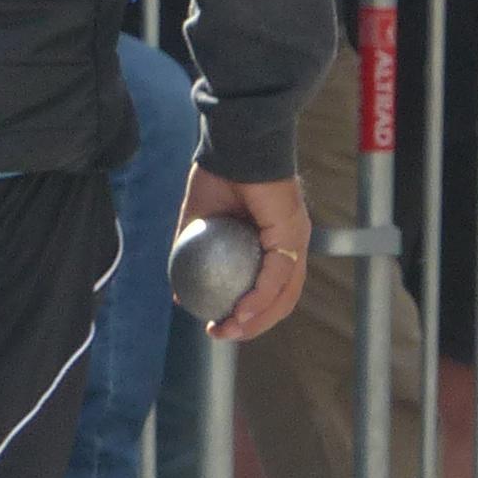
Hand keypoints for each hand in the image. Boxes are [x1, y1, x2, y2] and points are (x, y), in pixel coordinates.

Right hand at [179, 169, 310, 344]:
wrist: (232, 145)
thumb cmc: (218, 176)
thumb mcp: (198, 224)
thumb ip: (190, 257)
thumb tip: (181, 295)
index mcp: (273, 242)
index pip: (269, 290)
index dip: (246, 315)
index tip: (215, 325)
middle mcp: (291, 244)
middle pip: (282, 300)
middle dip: (252, 326)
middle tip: (219, 333)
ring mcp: (295, 239)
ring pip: (284, 293)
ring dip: (257, 320)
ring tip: (227, 330)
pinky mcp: (292, 232)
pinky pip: (277, 274)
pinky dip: (259, 298)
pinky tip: (238, 311)